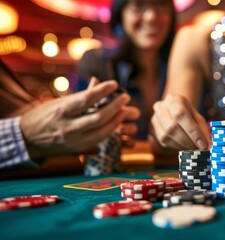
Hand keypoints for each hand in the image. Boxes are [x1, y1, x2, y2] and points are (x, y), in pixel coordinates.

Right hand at [21, 78, 135, 157]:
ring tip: (125, 109)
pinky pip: (100, 139)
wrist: (27, 138)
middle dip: (116, 106)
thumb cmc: (44, 115)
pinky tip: (117, 121)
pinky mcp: (78, 148)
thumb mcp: (59, 102)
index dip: (103, 90)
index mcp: (61, 110)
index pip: (86, 99)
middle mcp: (68, 127)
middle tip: (125, 97)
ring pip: (103, 131)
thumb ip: (80, 95)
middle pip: (99, 117)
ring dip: (117, 120)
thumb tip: (97, 81)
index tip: (115, 84)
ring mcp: (74, 140)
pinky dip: (111, 129)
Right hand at [150, 94, 209, 150]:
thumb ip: (203, 130)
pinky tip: (184, 146)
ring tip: (193, 147)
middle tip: (199, 148)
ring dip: (182, 145)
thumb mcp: (197, 117)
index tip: (203, 144)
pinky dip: (176, 146)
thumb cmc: (188, 114)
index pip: (181, 114)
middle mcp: (161, 107)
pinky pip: (163, 142)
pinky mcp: (152, 130)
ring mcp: (154, 118)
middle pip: (172, 127)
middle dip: (188, 140)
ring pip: (166, 136)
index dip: (192, 131)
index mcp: (174, 99)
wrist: (172, 111)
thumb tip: (209, 146)